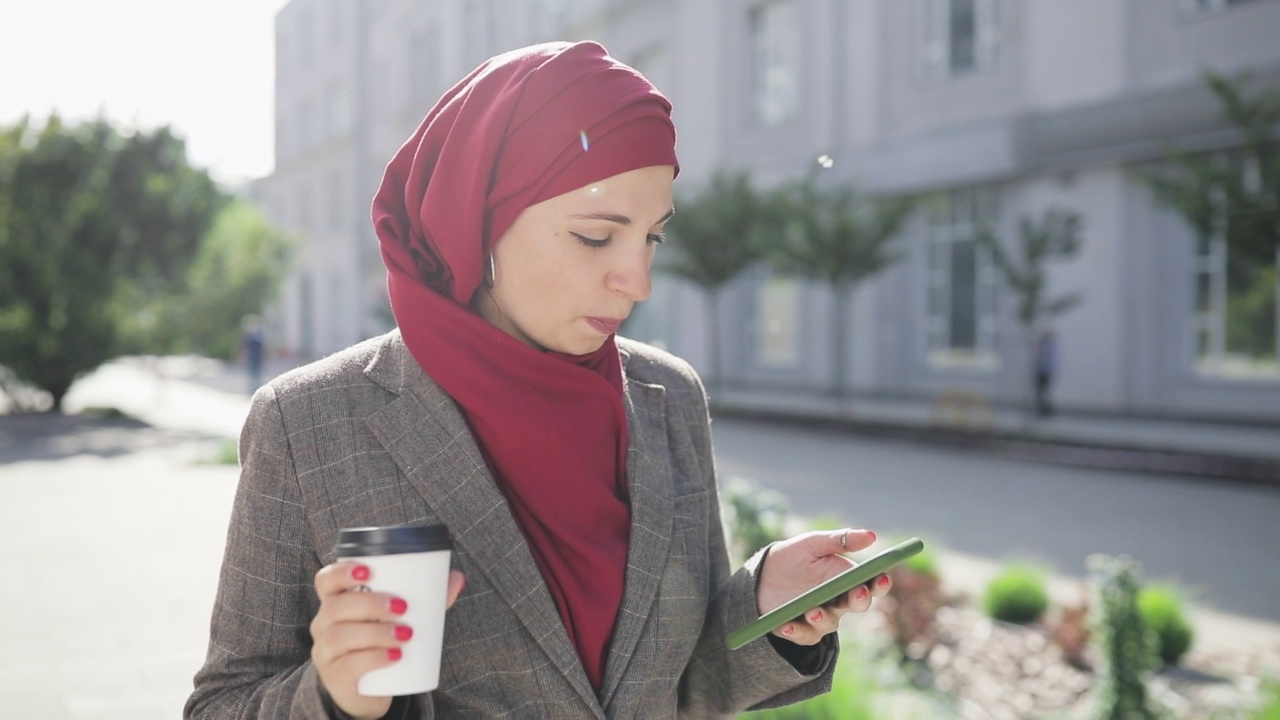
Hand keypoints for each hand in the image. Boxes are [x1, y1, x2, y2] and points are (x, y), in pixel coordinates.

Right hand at [311, 562, 466, 719]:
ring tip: (406, 634)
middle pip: (336, 607)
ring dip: (376, 632)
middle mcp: (324, 625)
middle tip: (403, 607)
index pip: (325, 580)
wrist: (370, 687)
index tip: (368, 571)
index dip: (341, 572)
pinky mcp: (335, 678)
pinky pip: (346, 666)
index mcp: (336, 602)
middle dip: (370, 603)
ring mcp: (326, 652)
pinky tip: (394, 657)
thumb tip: (458, 577)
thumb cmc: (381, 641)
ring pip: (339, 636)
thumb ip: (428, 598)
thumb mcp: (401, 618)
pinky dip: (372, 659)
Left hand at [755, 529, 891, 645]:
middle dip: (859, 600)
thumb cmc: (792, 556)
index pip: (871, 583)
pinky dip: (797, 631)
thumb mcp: (813, 543)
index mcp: (846, 578)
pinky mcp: (802, 630)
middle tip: (857, 594)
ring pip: (831, 623)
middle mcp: (838, 600)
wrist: (761, 575)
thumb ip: (840, 540)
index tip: (882, 578)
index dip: (880, 583)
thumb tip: (872, 535)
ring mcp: (822, 617)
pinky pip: (805, 636)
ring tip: (812, 612)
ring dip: (824, 618)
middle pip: (857, 604)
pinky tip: (787, 625)